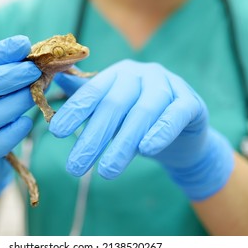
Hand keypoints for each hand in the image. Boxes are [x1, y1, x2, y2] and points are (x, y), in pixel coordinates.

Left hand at [50, 60, 233, 200]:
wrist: (182, 133)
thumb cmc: (139, 120)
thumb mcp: (111, 108)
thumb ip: (86, 95)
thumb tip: (57, 78)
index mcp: (119, 74)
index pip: (93, 91)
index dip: (75, 111)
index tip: (57, 133)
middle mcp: (142, 74)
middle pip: (114, 105)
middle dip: (93, 137)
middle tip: (75, 167)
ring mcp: (168, 85)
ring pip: (143, 112)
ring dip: (123, 143)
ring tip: (106, 172)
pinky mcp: (191, 103)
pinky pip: (175, 115)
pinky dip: (160, 132)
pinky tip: (146, 150)